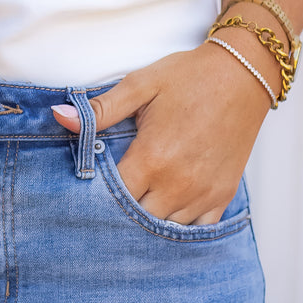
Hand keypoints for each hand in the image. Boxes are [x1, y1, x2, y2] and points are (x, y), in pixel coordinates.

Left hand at [52, 44, 271, 223]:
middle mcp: (177, 184)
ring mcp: (202, 193)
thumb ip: (99, 110)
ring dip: (151, 219)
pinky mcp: (222, 195)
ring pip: (165, 228)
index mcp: (151, 158)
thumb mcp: (140, 85)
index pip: (112, 198)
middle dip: (122, 211)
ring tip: (142, 200)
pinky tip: (170, 208)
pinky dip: (182, 224)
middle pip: (137, 219)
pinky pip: (197, 229)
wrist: (243, 73)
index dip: (98, 195)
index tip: (93, 186)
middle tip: (115, 196)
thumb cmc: (190, 77)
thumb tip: (59, 118)